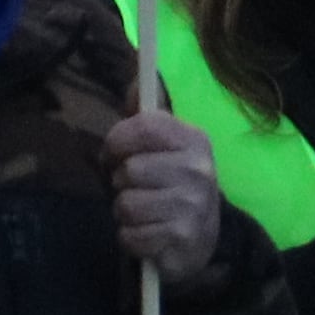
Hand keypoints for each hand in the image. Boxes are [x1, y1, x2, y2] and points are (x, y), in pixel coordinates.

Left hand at [106, 108, 229, 280]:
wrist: (202, 239)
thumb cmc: (171, 184)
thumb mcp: (162, 146)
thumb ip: (145, 113)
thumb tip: (137, 76)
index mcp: (193, 139)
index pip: (144, 126)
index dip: (116, 141)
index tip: (112, 154)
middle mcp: (199, 170)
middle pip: (130, 170)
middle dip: (120, 182)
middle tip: (134, 189)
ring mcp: (194, 206)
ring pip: (127, 204)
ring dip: (124, 212)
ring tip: (141, 212)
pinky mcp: (184, 239)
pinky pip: (131, 235)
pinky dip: (130, 238)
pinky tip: (147, 234)